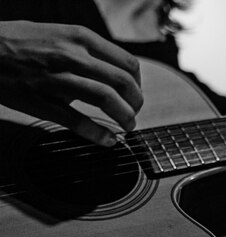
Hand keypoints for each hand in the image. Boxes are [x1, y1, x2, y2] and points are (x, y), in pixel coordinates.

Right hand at [0, 20, 142, 145]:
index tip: (135, 91)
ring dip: (125, 117)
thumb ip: (83, 51)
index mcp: (79, 37)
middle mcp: (72, 55)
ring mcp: (57, 79)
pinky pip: (77, 120)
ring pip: (107, 99)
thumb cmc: (14, 41)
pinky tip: (108, 140)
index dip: (137, 82)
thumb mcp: (55, 33)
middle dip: (136, 102)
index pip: (127, 62)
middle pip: (123, 82)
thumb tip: (106, 72)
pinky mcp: (41, 101)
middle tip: (135, 112)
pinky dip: (98, 133)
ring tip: (128, 126)